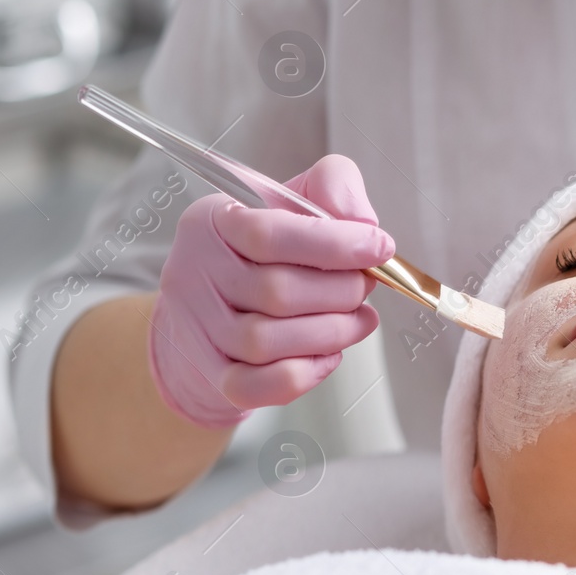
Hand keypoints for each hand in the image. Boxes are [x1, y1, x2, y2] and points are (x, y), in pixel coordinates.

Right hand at [148, 154, 394, 427]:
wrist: (205, 313)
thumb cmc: (258, 253)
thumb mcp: (288, 202)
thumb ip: (331, 188)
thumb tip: (362, 220)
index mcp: (214, 221)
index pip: (270, 234)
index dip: (335, 243)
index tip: (379, 247)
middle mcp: (196, 273)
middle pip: (276, 292)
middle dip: (341, 291)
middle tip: (366, 285)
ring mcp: (200, 329)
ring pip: (267, 342)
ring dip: (332, 332)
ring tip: (359, 319)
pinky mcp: (211, 375)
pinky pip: (256, 386)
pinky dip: (304, 373)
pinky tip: (330, 354)